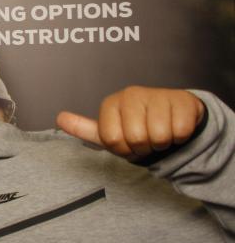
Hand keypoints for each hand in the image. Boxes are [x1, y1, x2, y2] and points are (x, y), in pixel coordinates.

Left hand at [57, 86, 204, 158]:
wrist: (172, 117)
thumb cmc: (137, 126)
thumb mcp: (109, 131)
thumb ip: (84, 128)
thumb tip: (60, 118)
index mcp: (111, 103)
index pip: (112, 139)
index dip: (122, 149)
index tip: (127, 142)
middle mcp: (132, 94)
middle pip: (135, 138)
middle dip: (143, 147)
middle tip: (146, 139)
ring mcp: (158, 94)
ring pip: (159, 136)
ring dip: (162, 143)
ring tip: (160, 133)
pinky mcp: (183, 100)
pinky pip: (180, 131)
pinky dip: (180, 136)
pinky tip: (176, 127)